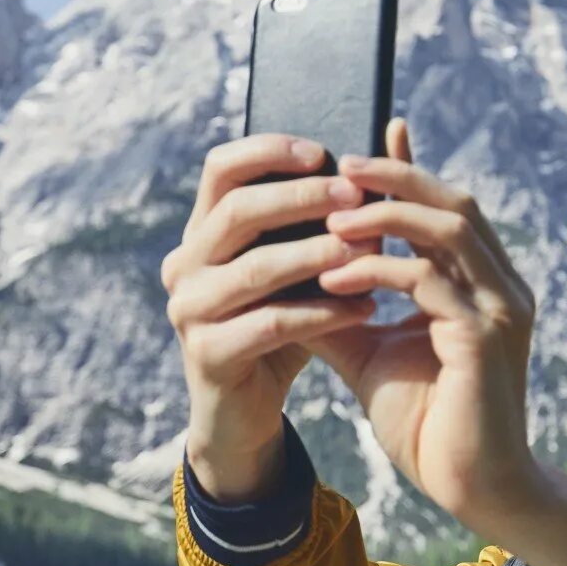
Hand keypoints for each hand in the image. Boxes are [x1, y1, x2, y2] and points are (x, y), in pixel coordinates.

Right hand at [161, 134, 381, 501]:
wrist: (244, 414)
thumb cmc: (279, 328)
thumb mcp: (298, 270)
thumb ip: (324, 221)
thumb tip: (381, 156)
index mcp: (201, 232)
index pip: (220, 168)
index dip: (268, 151)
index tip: (321, 152)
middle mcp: (185, 265)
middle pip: (237, 211)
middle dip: (301, 198)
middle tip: (356, 195)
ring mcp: (189, 311)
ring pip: (256, 268)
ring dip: (317, 254)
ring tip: (369, 250)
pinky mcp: (208, 355)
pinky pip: (272, 323)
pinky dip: (324, 312)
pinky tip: (366, 308)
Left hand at [302, 118, 540, 534]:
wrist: (468, 488)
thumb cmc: (425, 423)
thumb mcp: (370, 353)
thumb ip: (340, 308)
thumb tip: (288, 271)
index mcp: (482, 285)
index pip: (447, 207)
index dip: (408, 170)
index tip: (360, 147)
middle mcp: (501, 287)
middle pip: (455, 202)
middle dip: (395, 176)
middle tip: (338, 167)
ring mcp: (501, 309)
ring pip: (448, 228)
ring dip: (386, 213)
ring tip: (331, 215)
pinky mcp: (485, 338)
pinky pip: (427, 281)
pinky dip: (377, 269)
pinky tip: (335, 274)